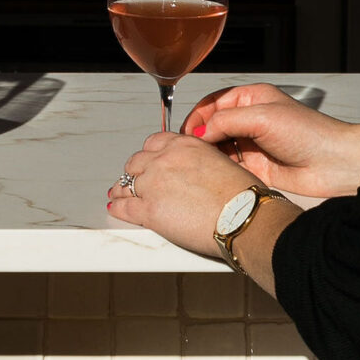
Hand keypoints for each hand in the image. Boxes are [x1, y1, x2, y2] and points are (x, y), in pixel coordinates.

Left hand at [107, 131, 254, 259]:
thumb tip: (194, 173)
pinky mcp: (149, 210)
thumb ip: (199, 162)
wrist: (243, 216)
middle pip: (137, 162)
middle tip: (134, 181)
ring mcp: (154, 184)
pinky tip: (116, 209)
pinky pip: (125, 207)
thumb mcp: (220, 162)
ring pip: (127, 184)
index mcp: (184, 145)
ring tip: (119, 195)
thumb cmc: (241, 196)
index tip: (147, 162)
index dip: (149, 155)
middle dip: (135, 172)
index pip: (154, 143)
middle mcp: (165, 160)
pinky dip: (118, 209)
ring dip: (122, 190)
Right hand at [177, 81, 359, 198]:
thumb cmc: (308, 133)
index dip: (197, 116)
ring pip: (219, 147)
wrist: (333, 164)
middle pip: (213, 125)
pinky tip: (211, 173)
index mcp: (252, 99)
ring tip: (196, 163)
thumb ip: (227, 120)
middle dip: (199, 136)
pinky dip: (218, 169)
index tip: (185, 132)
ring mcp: (252, 145)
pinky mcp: (255, 167)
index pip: (214, 103)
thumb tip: (199, 132)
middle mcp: (250, 120)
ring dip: (207, 154)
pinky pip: (229, 166)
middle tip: (186, 150)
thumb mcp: (263, 117)